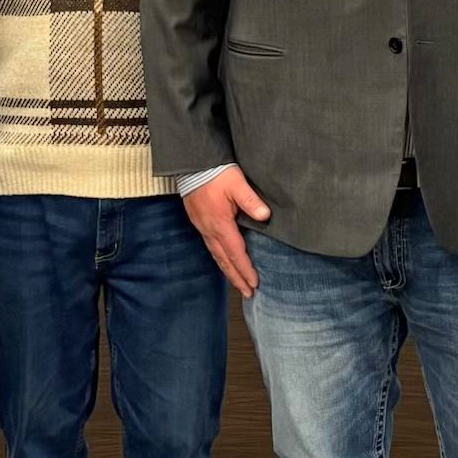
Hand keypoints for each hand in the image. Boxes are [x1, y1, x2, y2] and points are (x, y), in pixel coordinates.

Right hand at [183, 167, 271, 298]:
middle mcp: (210, 230)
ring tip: (238, 283)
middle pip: (225, 261)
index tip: (254, 284)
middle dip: (237, 278)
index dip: (245, 270)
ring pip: (216, 255)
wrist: (192, 164)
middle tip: (248, 293)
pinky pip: (211, 247)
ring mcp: (203, 227)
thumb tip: (265, 216)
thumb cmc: (216, 172)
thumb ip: (251, 201)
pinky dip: (220, 259)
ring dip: (228, 271)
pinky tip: (225, 261)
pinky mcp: (200, 222)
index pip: (236, 253)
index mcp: (220, 224)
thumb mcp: (237, 183)